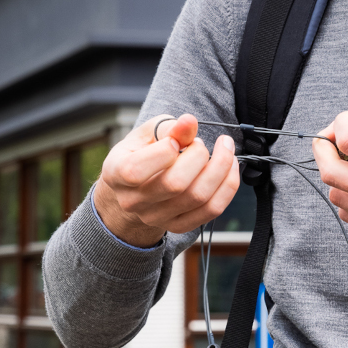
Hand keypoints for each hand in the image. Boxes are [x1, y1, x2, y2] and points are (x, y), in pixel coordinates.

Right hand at [92, 114, 240, 246]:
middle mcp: (134, 202)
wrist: (136, 187)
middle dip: (198, 155)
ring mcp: (156, 218)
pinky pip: (212, 210)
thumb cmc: (141, 153)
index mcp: (116, 174)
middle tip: (199, 143)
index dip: (163, 152)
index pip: (136, 171)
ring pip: (198, 197)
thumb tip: (189, 122)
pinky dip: (228, 185)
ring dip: (220, 167)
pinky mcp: (179, 225)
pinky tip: (230, 167)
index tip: (174, 140)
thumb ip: (168, 127)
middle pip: (175, 184)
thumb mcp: (147, 134)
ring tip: (223, 149)